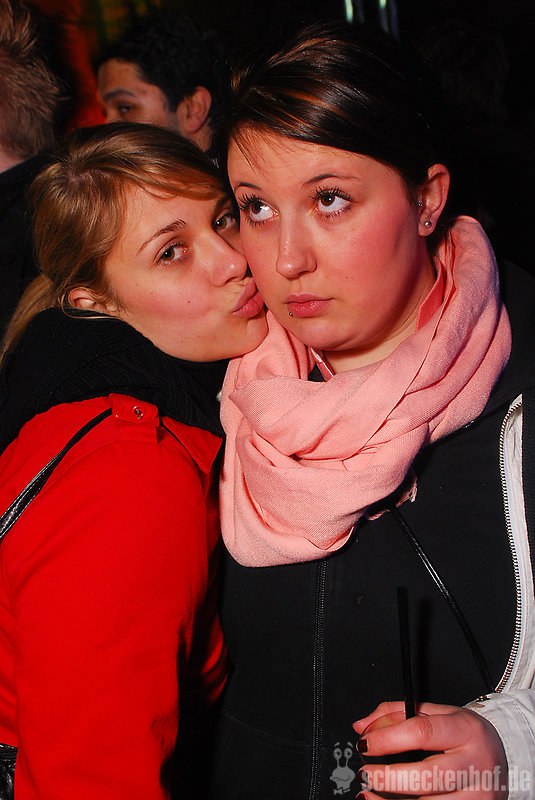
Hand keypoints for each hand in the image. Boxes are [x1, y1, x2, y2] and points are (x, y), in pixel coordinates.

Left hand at [353, 701, 507, 798]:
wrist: (503, 761)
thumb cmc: (465, 737)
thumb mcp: (437, 714)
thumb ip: (396, 713)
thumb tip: (362, 725)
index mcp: (465, 731)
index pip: (421, 732)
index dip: (387, 739)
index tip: (365, 743)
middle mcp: (474, 764)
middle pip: (426, 777)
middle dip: (388, 778)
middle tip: (365, 773)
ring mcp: (477, 796)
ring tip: (367, 793)